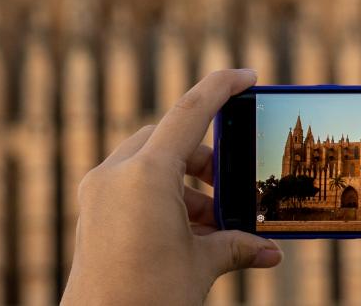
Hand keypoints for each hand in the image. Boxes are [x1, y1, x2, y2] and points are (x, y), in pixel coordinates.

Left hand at [62, 69, 281, 305]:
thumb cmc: (149, 298)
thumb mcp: (201, 266)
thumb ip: (235, 246)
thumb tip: (269, 252)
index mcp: (146, 175)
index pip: (190, 111)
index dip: (221, 87)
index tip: (246, 75)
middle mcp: (116, 174)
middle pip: (168, 140)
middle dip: (204, 160)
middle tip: (231, 189)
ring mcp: (98, 192)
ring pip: (148, 164)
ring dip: (184, 186)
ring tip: (213, 226)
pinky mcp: (91, 212)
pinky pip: (130, 186)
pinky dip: (161, 199)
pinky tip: (185, 235)